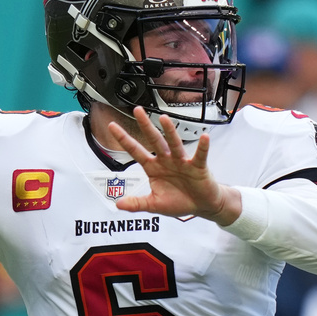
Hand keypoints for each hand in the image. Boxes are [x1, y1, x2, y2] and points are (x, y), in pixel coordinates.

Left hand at [107, 107, 240, 224]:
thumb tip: (118, 204)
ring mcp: (181, 162)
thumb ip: (137, 204)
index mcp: (153, 167)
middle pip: (154, 140)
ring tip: (164, 119)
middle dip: (145, 126)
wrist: (200, 205)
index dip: (124, 139)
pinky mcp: (197, 167)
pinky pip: (200, 155)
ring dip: (169, 131)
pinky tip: (204, 138)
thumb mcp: (154, 204)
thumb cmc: (179, 201)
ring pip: (174, 144)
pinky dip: (202, 147)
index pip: (135, 151)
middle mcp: (166, 160)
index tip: (112, 127)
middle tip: (138, 111)